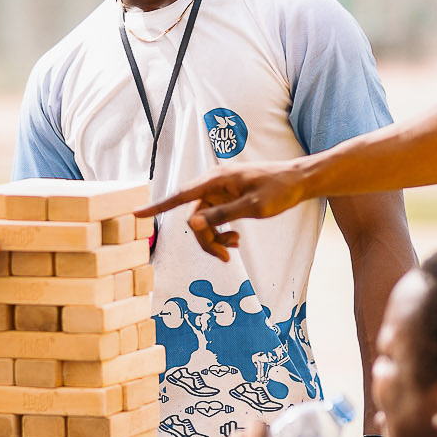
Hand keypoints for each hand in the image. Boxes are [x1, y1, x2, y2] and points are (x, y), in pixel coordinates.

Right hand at [141, 160, 311, 262]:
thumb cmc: (279, 190)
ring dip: (215, 237)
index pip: (180, 196)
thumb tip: (192, 224)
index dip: (157, 206)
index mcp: (216, 180)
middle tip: (226, 256)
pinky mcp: (229, 197)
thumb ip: (221, 216)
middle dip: (205, 238)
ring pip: (205, 219)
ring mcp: (222, 190)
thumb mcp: (252, 208)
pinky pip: (216, 217)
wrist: (300, 180)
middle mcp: (214, 183)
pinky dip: (222, 231)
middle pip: (194, 215)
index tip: (136, 214)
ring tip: (235, 246)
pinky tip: (236, 239)